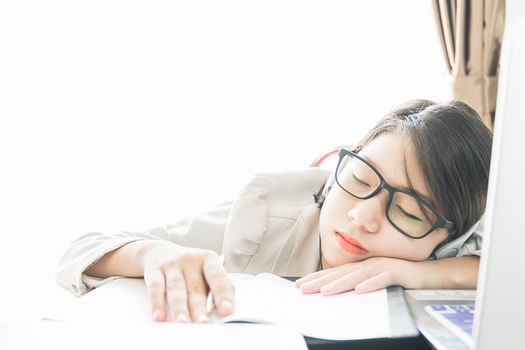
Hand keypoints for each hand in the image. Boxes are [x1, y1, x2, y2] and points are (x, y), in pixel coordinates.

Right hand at [141, 242, 233, 322]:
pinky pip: (155, 287)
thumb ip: (216, 288)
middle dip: (200, 308)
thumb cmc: (190, 268)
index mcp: (208, 259)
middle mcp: (190, 260)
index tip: (227, 310)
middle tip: (204, 323)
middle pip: (196, 287)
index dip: (223, 294)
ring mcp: (172, 264)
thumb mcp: (206, 271)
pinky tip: (159, 316)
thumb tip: (226, 311)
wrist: (160, 252)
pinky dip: (157, 303)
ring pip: (176, 288)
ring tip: (183, 323)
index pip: (218, 277)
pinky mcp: (154, 271)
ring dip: (180, 308)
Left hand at [295, 257, 421, 294]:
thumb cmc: (400, 278)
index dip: (317, 278)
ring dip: (341, 283)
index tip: (300, 285)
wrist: (430, 274)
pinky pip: (384, 278)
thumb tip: (338, 291)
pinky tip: (361, 290)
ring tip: (326, 291)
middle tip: (304, 288)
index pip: (336, 273)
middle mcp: (369, 264)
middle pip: (341, 273)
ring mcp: (383, 267)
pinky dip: (372, 283)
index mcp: (362, 266)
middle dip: (321, 281)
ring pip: (358, 276)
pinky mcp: (398, 272)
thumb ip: (358, 282)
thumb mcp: (375, 280)